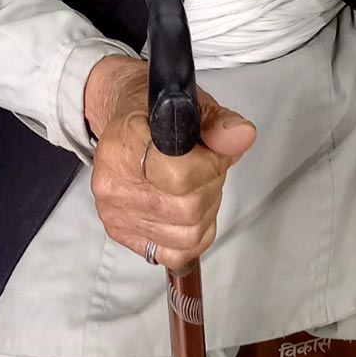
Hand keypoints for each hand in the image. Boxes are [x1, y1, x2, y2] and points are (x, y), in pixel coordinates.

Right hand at [85, 55, 255, 270]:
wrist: (126, 122)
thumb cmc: (155, 111)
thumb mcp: (190, 103)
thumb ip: (218, 122)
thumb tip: (242, 136)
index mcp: (124, 145)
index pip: (179, 177)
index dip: (211, 165)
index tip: (217, 151)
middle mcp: (113, 185)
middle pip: (187, 209)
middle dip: (211, 185)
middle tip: (209, 164)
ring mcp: (116, 215)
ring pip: (187, 234)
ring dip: (206, 210)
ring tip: (198, 183)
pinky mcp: (123, 235)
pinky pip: (175, 253)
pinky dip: (194, 235)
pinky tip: (190, 210)